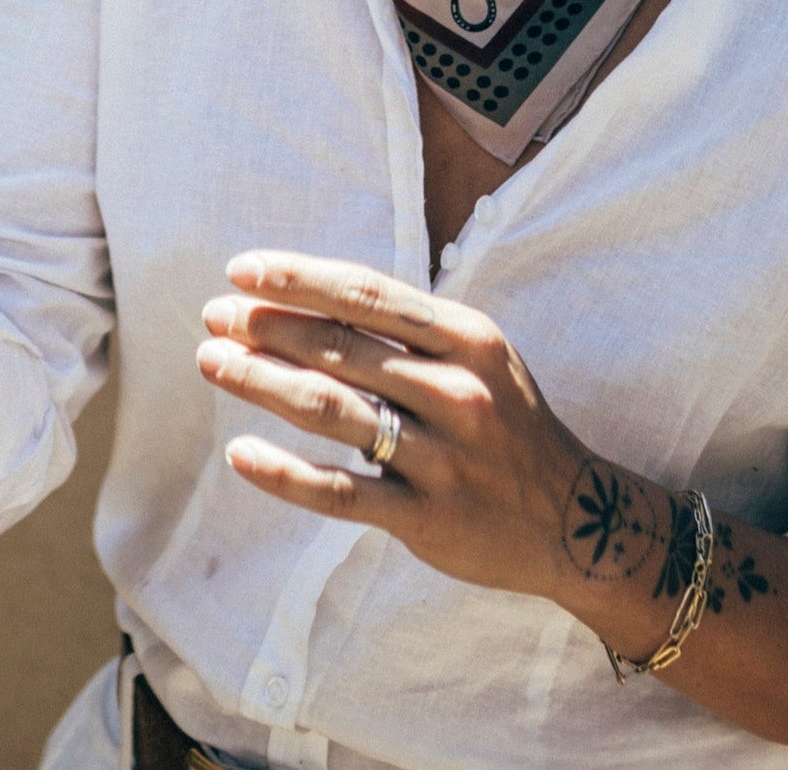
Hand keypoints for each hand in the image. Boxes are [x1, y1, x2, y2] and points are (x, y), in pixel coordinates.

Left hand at [196, 250, 594, 603]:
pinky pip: (342, 491)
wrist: (575, 518)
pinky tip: (241, 454)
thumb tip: (312, 295)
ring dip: (262, 382)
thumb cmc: (507, 422)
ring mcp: (442, 456)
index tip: (243, 270)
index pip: (367, 294)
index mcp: (466, 337)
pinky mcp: (427, 518)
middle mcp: (456, 389)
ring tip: (212, 363)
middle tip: (214, 317)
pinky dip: (285, 474)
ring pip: (333, 411)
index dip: (300, 279)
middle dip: (267, 327)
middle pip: (341, 348)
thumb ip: (409, 330)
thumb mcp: (477, 355)